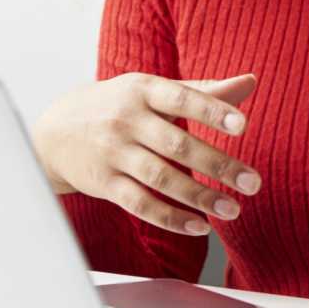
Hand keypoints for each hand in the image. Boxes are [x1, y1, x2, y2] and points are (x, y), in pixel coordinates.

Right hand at [32, 72, 261, 235]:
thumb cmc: (119, 105)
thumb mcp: (154, 90)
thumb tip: (251, 81)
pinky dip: (170, 218)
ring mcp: (113, 153)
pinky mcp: (104, 184)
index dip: (212, 111)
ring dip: (199, 197)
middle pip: (176, 145)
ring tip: (233, 209)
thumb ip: (203, 90)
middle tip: (253, 182)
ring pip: (160, 178)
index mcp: (143, 90)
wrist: (55, 132)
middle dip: (218, 165)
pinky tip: (200, 226)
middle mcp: (126, 120)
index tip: (243, 126)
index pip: (182, 99)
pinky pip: (139, 204)